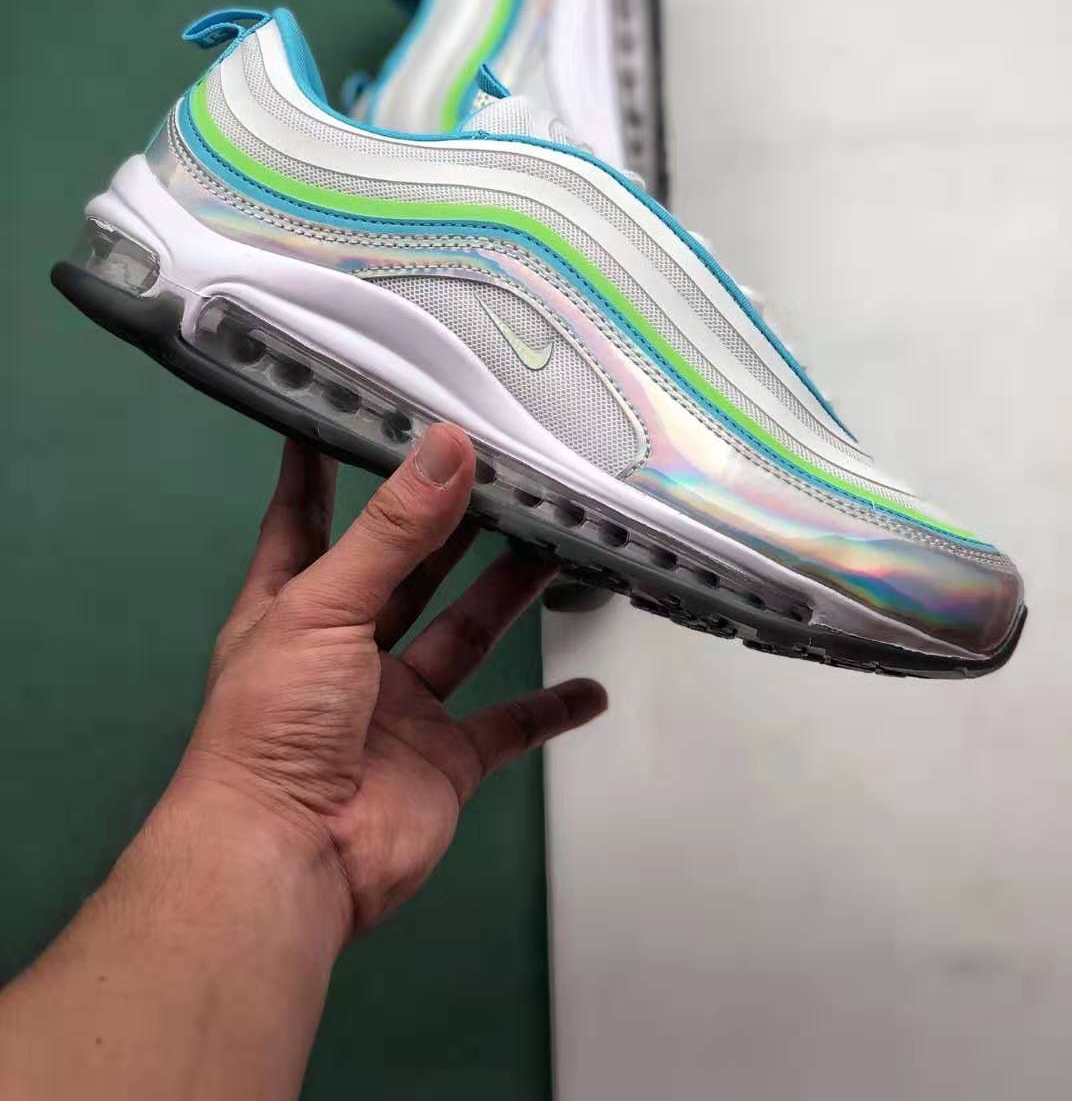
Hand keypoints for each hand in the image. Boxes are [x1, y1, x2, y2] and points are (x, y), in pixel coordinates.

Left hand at [175, 423, 606, 943]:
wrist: (289, 860)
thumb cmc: (278, 721)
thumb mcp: (324, 608)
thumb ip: (394, 531)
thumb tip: (448, 447)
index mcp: (291, 608)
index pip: (307, 518)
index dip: (323, 468)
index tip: (353, 414)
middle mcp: (344, 650)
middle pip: (406, 569)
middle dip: (448, 522)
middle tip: (501, 467)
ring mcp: (399, 707)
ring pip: (465, 633)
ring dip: (509, 590)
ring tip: (557, 535)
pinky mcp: (444, 759)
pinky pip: (507, 725)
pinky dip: (550, 710)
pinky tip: (592, 689)